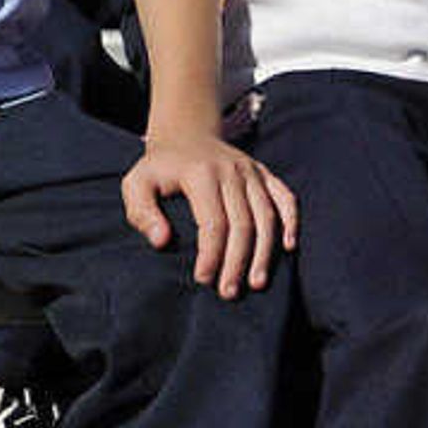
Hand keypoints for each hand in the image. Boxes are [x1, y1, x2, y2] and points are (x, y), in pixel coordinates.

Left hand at [121, 124, 298, 296]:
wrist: (186, 135)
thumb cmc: (159, 169)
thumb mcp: (136, 184)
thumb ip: (141, 212)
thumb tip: (161, 241)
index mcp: (201, 173)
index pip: (212, 221)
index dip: (211, 254)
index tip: (204, 279)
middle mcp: (232, 170)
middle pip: (243, 223)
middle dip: (238, 262)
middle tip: (229, 292)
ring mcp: (251, 170)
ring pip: (267, 215)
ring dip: (265, 252)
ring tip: (257, 283)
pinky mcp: (263, 173)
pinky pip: (285, 197)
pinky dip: (291, 221)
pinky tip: (289, 246)